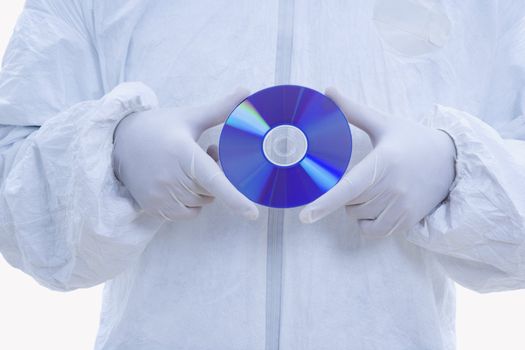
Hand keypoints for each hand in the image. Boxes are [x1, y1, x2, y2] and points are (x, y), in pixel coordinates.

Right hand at [112, 89, 258, 220]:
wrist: (119, 140)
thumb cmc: (160, 127)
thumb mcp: (190, 117)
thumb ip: (221, 109)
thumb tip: (248, 91)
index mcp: (183, 153)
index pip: (213, 180)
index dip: (234, 198)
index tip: (252, 214)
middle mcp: (170, 177)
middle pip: (212, 190)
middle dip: (215, 176)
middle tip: (207, 154)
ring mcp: (160, 195)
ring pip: (202, 202)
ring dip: (203, 189)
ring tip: (191, 167)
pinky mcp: (153, 207)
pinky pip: (188, 214)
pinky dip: (191, 202)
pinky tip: (181, 182)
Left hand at [299, 88, 455, 236]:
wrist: (451, 160)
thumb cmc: (412, 139)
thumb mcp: (383, 123)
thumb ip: (353, 110)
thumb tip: (327, 90)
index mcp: (383, 162)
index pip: (348, 188)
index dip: (325, 203)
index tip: (304, 216)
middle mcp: (392, 188)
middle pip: (348, 203)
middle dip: (347, 193)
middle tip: (364, 175)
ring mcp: (401, 207)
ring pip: (357, 217)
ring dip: (356, 207)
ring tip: (374, 188)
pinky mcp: (407, 221)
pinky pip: (372, 231)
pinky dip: (367, 222)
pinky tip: (376, 206)